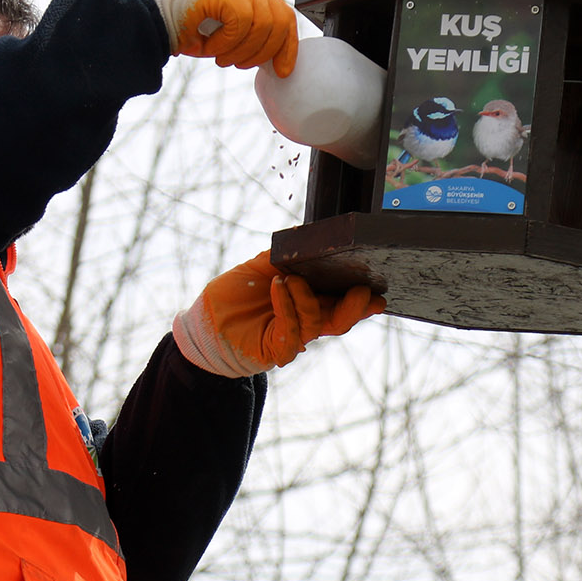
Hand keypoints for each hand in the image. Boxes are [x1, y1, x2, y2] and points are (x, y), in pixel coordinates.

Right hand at [145, 0, 298, 76]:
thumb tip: (279, 60)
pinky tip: (210, 46)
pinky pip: (240, 23)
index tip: (282, 70)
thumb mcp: (231, 35)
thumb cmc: (189, 29)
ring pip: (261, 24)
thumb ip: (255, 38)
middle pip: (279, 20)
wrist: (154, 19)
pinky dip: (226, 42)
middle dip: (263, 52)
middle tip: (239, 64)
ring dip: (241, 50)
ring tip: (221, 56)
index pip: (285, 15)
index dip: (288, 46)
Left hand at [172, 253, 383, 377]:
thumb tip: (303, 231)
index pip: (339, 301)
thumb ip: (285, 253)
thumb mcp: (261, 267)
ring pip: (318, 325)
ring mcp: (291, 337)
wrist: (204, 322)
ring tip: (291, 279)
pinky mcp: (275, 349)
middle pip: (339, 319)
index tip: (377, 290)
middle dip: (355, 307)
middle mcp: (304, 322)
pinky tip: (279, 286)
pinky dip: (288, 307)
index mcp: (308, 303)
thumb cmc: (234, 295)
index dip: (360, 298)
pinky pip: (291, 332)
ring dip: (308, 299)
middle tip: (364, 293)